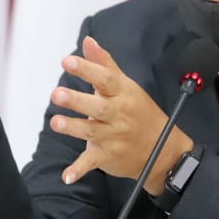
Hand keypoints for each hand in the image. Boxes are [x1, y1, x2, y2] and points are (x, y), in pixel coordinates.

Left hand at [50, 36, 192, 193]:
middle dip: (77, 101)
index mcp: (122, 94)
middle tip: (56, 94)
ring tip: (56, 123)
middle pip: (97, 107)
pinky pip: (92, 163)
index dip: (87, 70)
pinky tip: (66, 176)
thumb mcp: (126, 86)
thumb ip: (105, 64)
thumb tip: (88, 42)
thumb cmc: (140, 112)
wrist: (162, 150)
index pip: (105, 79)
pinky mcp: (107, 156)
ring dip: (73, 128)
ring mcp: (113, 137)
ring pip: (91, 132)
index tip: (68, 61)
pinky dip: (79, 170)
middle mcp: (118, 115)